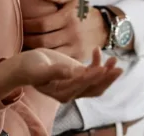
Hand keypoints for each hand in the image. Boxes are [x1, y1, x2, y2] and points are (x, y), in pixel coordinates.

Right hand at [0, 48, 121, 102]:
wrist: (25, 65)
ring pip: (97, 82)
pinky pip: (93, 72)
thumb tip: (70, 73)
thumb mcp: (39, 69)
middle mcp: (71, 92)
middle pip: (94, 88)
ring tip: (115, 60)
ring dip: (107, 73)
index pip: (81, 86)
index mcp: (62, 93)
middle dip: (106, 79)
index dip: (92, 77)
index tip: (102, 68)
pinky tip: (98, 50)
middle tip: (117, 68)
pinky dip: (98, 63)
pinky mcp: (78, 75)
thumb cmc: (30, 67)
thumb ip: (54, 72)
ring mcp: (76, 84)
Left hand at [22, 0, 107, 61]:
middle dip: (28, 40)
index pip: (42, 24)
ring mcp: (75, 47)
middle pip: (43, 41)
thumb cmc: (82, 11)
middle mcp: (72, 33)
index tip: (20, 25)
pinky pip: (58, 61)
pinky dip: (47, 60)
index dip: (28, 25)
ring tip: (24, 48)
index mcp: (68, 17)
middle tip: (19, 38)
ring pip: (49, 53)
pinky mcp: (77, 58)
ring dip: (34, 51)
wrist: (103, 28)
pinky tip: (38, 56)